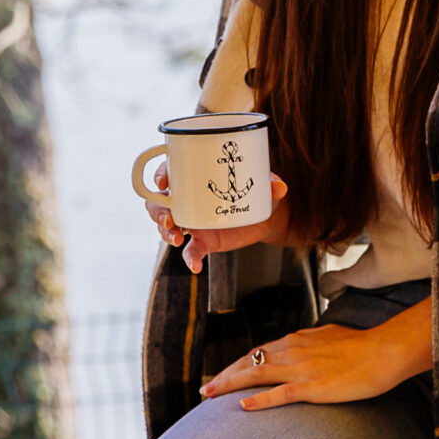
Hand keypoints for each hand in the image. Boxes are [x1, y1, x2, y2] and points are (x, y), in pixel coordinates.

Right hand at [144, 168, 291, 272]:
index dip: (161, 174)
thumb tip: (280, 187)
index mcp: (195, 178)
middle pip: (158, 202)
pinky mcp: (203, 241)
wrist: (265, 215)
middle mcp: (187, 200)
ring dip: (165, 233)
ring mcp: (192, 222)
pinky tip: (195, 267)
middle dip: (157, 210)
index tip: (163, 181)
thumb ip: (270, 184)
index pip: (170, 170)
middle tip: (169, 219)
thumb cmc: (257, 189)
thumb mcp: (263, 184)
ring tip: (177, 239)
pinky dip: (190, 259)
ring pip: (166, 227)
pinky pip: (190, 251)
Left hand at [201, 298, 433, 409]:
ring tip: (209, 394)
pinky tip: (243, 407)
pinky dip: (260, 400)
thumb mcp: (329, 337)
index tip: (222, 374)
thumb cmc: (363, 346)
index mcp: (297, 339)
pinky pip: (281, 393)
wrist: (384, 351)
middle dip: (224, 374)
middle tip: (205, 388)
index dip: (237, 364)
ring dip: (230, 384)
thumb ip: (310, 343)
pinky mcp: (314, 386)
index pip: (258, 351)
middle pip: (249, 361)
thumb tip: (300, 346)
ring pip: (257, 374)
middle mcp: (293, 350)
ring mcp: (302, 368)